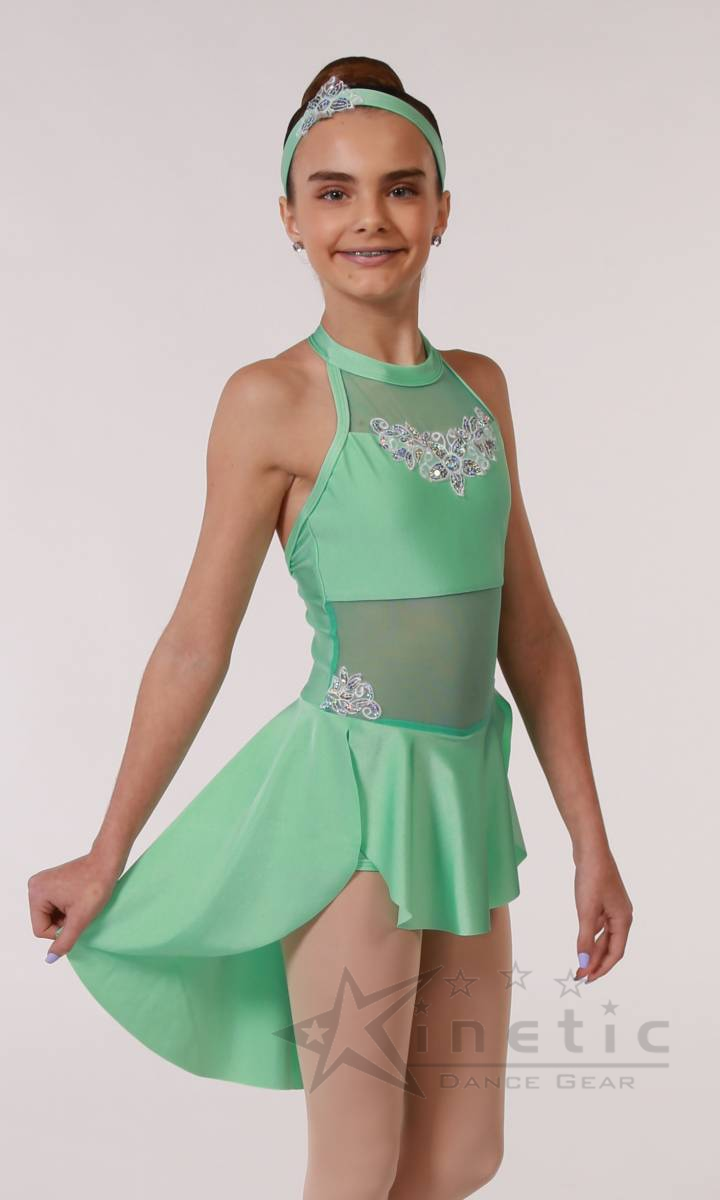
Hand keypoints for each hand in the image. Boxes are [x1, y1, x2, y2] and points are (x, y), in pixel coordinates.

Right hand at [27, 852, 120, 960]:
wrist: (107, 862)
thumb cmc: (95, 887)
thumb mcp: (80, 919)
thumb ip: (64, 941)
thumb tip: (50, 958)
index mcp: (36, 893)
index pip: (41, 930)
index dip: (60, 931)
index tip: (77, 919)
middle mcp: (34, 886)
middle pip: (44, 922)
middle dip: (62, 922)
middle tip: (80, 911)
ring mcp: (43, 883)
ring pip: (50, 915)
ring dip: (65, 916)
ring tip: (80, 904)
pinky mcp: (52, 881)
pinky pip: (54, 905)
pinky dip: (66, 908)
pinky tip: (78, 900)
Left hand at [573, 849, 632, 983]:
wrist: (591, 850)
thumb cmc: (592, 877)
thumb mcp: (586, 910)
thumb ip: (585, 938)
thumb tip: (582, 961)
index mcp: (624, 920)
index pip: (615, 953)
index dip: (602, 968)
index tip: (587, 980)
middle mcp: (622, 916)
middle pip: (610, 947)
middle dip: (595, 962)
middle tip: (579, 976)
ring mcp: (614, 909)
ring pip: (604, 937)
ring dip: (592, 951)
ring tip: (579, 964)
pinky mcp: (605, 901)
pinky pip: (600, 926)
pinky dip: (591, 936)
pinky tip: (583, 942)